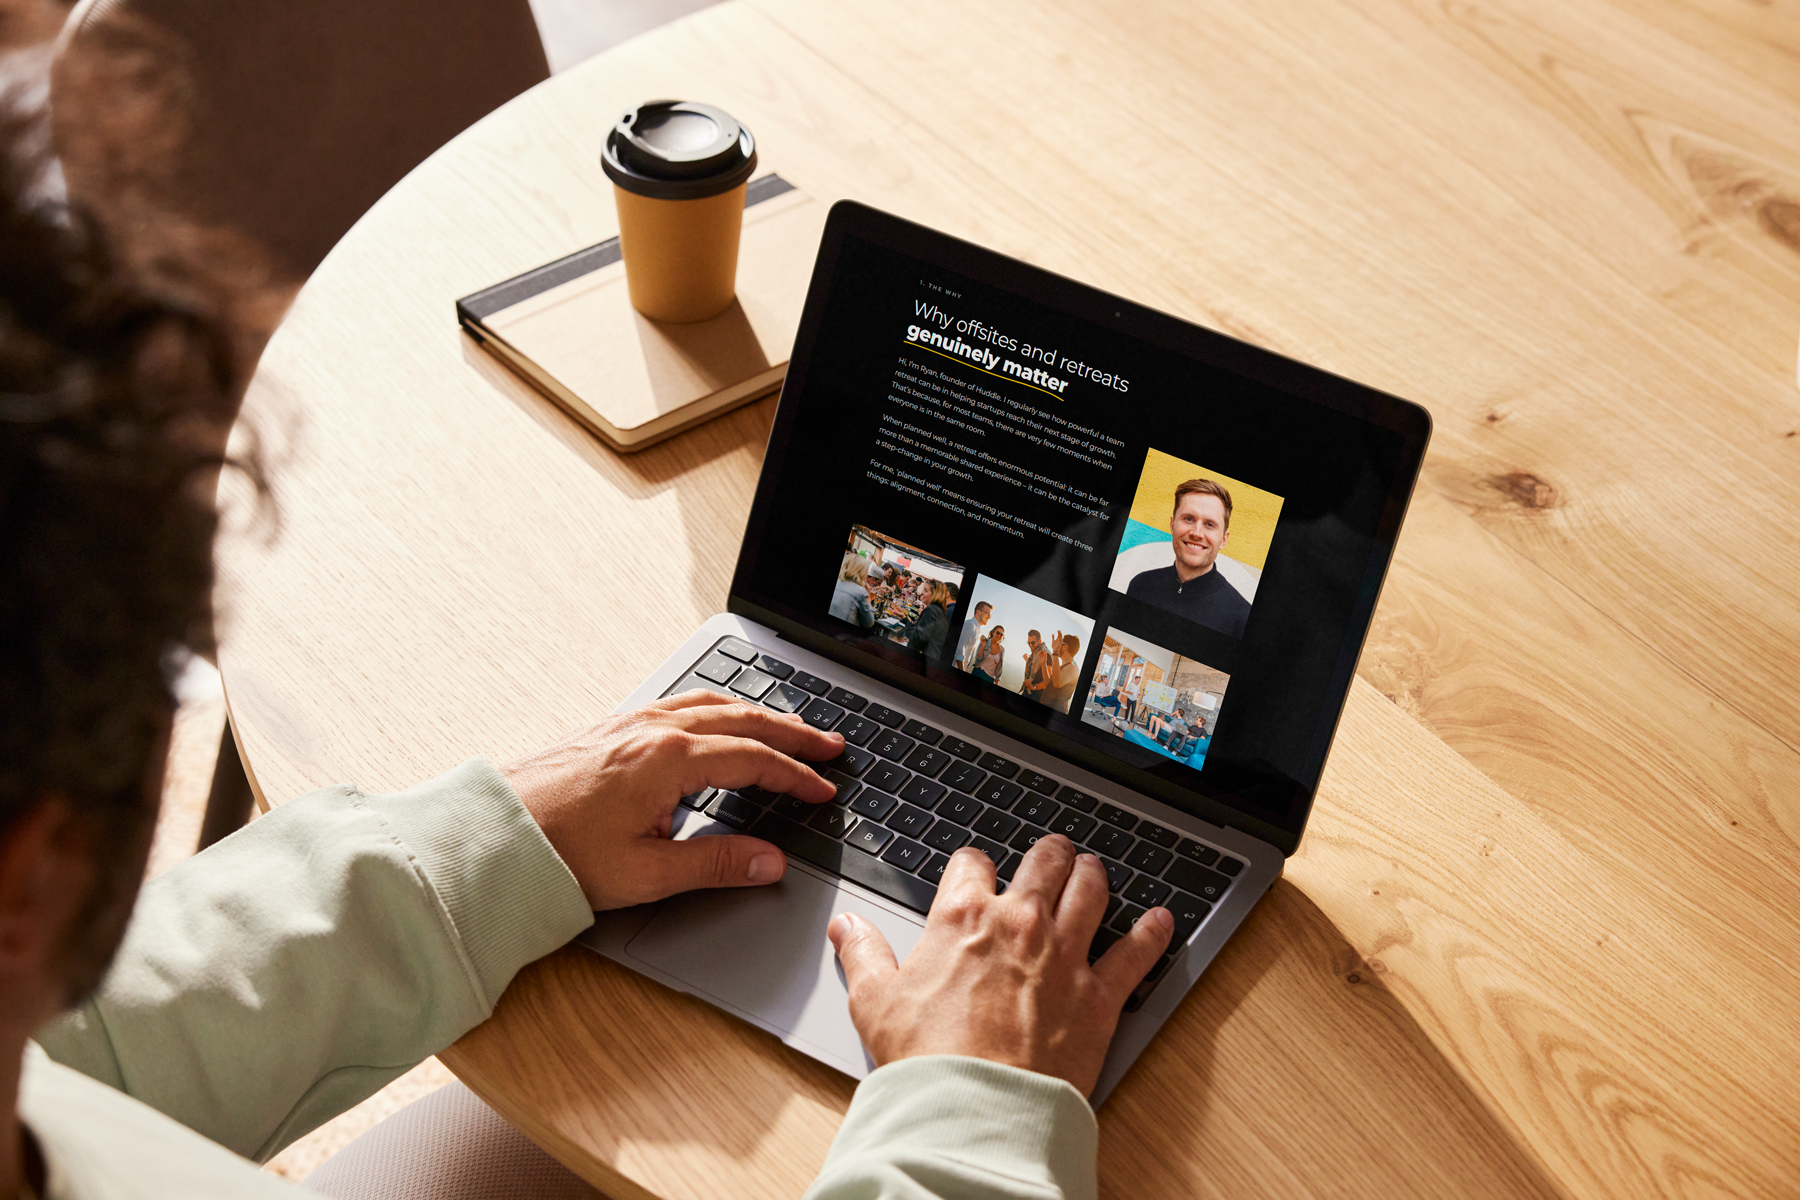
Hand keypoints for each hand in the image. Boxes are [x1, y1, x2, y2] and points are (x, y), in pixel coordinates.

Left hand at [502, 691, 843, 909]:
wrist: (488, 837)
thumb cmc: (557, 854)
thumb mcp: (647, 874)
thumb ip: (716, 865)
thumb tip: (770, 862)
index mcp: (670, 759)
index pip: (753, 759)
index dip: (795, 776)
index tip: (823, 790)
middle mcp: (652, 729)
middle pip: (741, 719)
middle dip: (791, 732)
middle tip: (829, 743)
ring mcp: (628, 723)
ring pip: (710, 703)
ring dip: (755, 714)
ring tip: (786, 727)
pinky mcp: (609, 728)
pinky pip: (679, 704)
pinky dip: (716, 709)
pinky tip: (716, 720)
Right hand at [828, 835, 1171, 1095]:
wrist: (975, 1107)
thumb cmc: (925, 1058)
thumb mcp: (874, 1002)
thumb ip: (862, 954)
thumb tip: (846, 927)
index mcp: (962, 916)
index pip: (972, 864)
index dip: (973, 865)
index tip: (974, 873)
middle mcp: (1019, 922)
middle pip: (1043, 863)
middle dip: (1048, 854)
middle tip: (1052, 854)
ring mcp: (1065, 954)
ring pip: (1091, 891)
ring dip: (1094, 874)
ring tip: (1094, 869)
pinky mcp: (1099, 994)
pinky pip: (1136, 953)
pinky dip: (1153, 933)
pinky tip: (1162, 920)